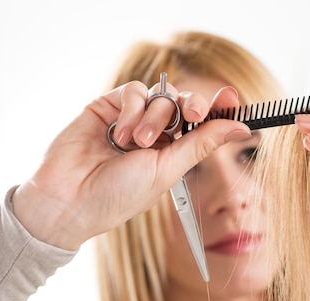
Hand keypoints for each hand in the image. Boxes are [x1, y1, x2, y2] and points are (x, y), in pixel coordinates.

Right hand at [12, 81, 250, 249]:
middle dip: (190, 108)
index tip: (231, 97)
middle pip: (183, 104)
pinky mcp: (107, 107)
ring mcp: (130, 119)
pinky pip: (133, 91)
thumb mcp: (167, 170)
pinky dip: (132, 108)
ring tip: (136, 142)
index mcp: (172, 152)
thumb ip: (202, 143)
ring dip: (155, 116)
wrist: (69, 201)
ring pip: (160, 95)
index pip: (200, 123)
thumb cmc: (117, 196)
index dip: (217, 109)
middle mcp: (154, 133)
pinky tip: (120, 133)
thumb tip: (240, 128)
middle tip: (191, 116)